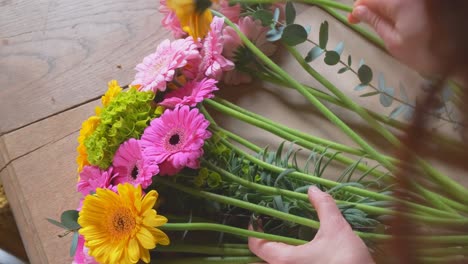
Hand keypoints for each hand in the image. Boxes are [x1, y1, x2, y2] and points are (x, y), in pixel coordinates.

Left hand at [248, 186, 373, 263]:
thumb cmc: (347, 260)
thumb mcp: (336, 229)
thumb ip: (323, 206)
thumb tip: (313, 189)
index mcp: (284, 261)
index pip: (257, 246)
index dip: (254, 231)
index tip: (258, 219)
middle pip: (262, 259)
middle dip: (264, 244)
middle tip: (269, 228)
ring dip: (275, 254)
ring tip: (284, 239)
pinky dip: (289, 261)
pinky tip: (302, 254)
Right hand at [348, 0, 439, 74]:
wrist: (462, 55)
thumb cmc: (425, 53)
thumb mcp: (394, 43)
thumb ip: (375, 23)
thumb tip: (358, 11)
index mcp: (399, 2)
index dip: (357, 9)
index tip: (352, 21)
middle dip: (370, 5)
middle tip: (363, 19)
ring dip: (384, 5)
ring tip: (380, 19)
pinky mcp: (431, 0)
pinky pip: (407, 1)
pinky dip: (397, 5)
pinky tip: (397, 16)